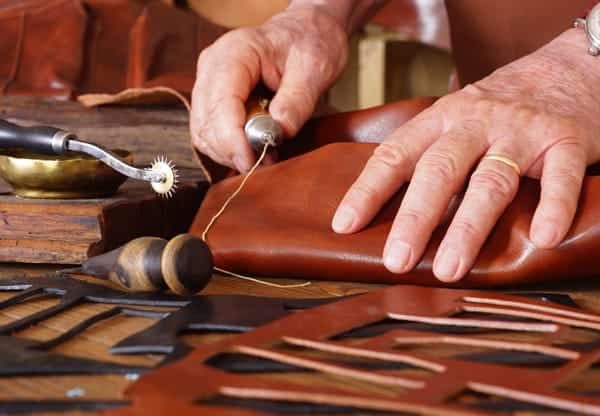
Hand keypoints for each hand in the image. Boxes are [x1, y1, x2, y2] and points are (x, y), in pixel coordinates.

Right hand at [190, 4, 347, 171]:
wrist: (306, 33)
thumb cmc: (310, 44)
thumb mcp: (314, 69)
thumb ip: (296, 101)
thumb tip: (277, 132)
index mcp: (235, 52)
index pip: (220, 102)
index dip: (231, 138)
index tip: (251, 161)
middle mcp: (213, 67)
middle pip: (206, 122)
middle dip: (232, 150)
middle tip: (265, 162)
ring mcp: (209, 84)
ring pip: (203, 133)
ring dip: (230, 154)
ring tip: (264, 156)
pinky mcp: (214, 101)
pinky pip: (210, 134)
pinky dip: (229, 149)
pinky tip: (254, 150)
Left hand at [332, 28, 599, 281]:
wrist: (563, 70)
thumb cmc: (494, 110)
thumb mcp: (451, 119)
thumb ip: (425, 156)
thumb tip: (381, 212)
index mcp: (438, 120)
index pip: (395, 155)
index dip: (367, 190)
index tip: (344, 226)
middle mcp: (474, 123)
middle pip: (438, 171)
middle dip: (414, 219)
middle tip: (396, 261)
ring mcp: (520, 132)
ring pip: (490, 182)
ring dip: (468, 228)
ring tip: (450, 269)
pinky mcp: (565, 140)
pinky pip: (559, 176)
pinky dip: (552, 207)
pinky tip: (541, 238)